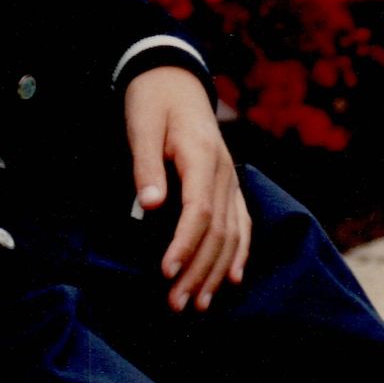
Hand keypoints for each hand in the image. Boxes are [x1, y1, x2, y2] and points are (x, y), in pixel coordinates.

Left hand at [124, 66, 251, 313]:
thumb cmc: (152, 102)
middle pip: (218, 231)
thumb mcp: (141, 125)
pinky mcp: (229, 184)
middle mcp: (224, 172)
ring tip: (197, 305)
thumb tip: (149, 205)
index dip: (185, 245)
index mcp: (203, 156)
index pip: (199, 211)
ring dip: (216, 272)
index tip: (166, 273)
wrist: (174, 78)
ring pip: (232, 234)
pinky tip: (232, 280)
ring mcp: (231, 179)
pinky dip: (239, 254)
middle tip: (175, 305)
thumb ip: (146, 165)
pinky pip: (242, 224)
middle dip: (198, 271)